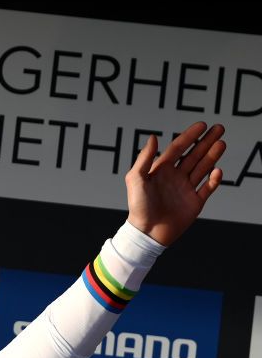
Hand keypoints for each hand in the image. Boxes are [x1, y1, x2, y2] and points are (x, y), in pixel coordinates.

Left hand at [125, 122, 225, 245]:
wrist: (147, 233)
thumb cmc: (138, 206)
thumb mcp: (136, 179)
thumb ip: (145, 158)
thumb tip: (153, 137)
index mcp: (161, 170)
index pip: (178, 148)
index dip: (190, 136)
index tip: (202, 125)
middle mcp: (175, 177)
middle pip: (194, 155)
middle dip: (206, 141)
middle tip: (219, 128)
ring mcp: (186, 189)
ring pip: (203, 168)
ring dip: (212, 155)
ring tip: (221, 143)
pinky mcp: (195, 202)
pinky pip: (208, 188)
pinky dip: (214, 179)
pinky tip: (218, 170)